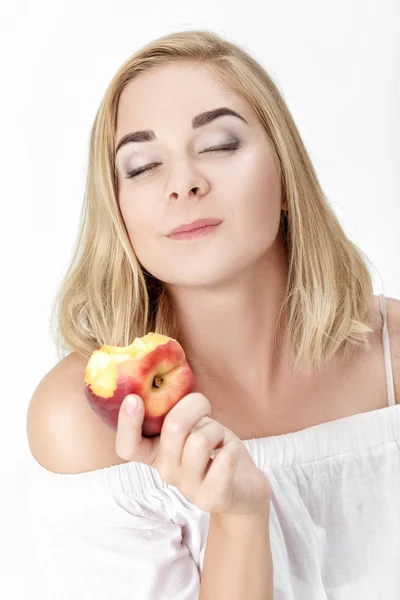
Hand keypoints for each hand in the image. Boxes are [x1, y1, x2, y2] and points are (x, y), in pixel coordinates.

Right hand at [115, 392, 270, 515]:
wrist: (244, 487)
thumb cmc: (213, 447)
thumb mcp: (191, 427)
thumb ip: (176, 415)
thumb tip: (165, 386)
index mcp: (154, 454)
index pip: (127, 447)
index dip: (127, 423)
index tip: (134, 398)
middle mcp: (166, 472)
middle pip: (173, 427)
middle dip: (195, 405)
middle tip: (204, 407)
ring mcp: (187, 488)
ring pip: (200, 440)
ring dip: (216, 430)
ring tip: (218, 439)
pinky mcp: (212, 498)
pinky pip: (223, 460)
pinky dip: (231, 448)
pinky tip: (230, 455)